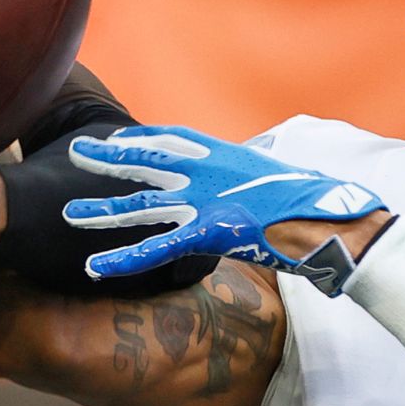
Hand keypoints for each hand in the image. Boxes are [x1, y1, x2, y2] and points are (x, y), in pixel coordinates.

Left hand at [63, 126, 389, 293]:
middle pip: (146, 160)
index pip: (174, 138)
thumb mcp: (283, 176)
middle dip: (108, 158)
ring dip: (103, 210)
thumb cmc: (319, 200)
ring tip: (68, 214)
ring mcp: (206, 200)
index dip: (143, 139)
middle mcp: (209, 171)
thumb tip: (261, 174)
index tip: (118, 138)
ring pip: (141, 204)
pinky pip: (157, 248)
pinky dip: (124, 259)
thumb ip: (259, 174)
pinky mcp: (209, 231)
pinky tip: (95, 267)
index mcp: (226, 154)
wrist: (337, 217)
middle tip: (75, 151)